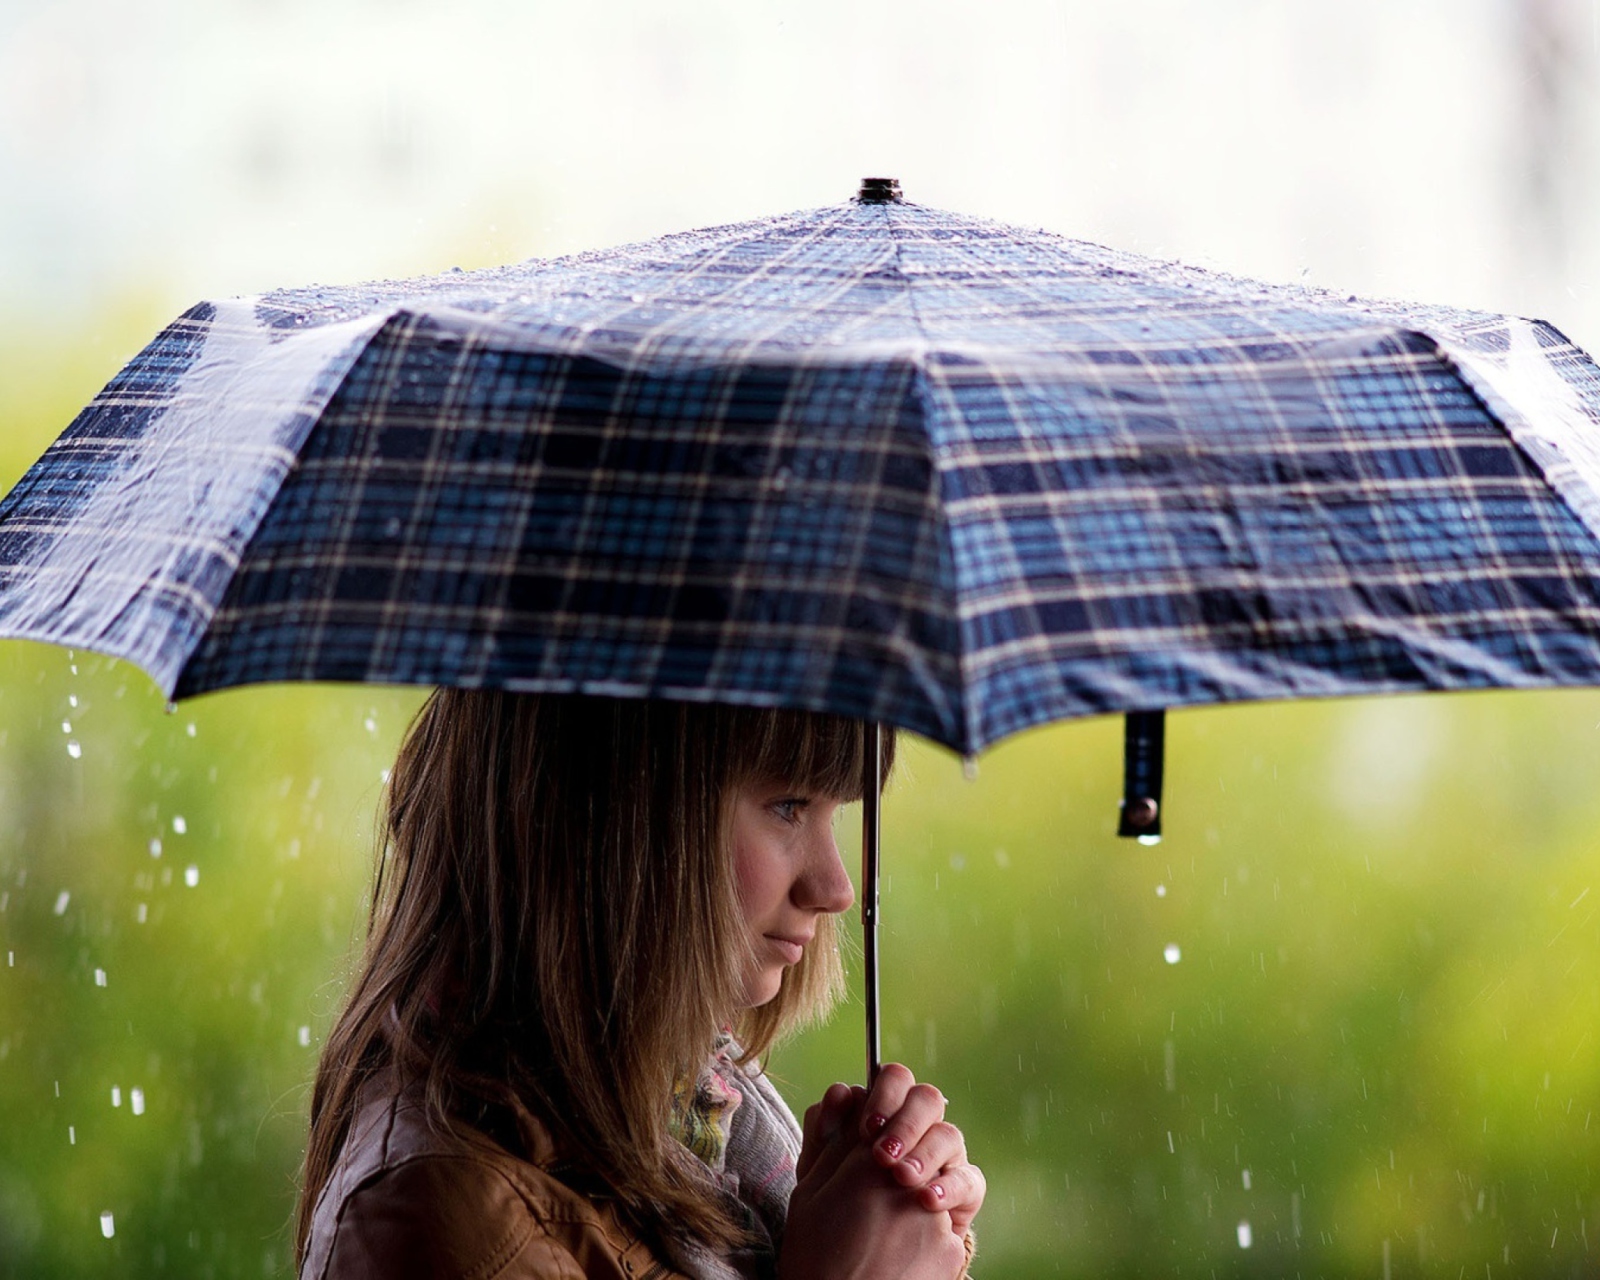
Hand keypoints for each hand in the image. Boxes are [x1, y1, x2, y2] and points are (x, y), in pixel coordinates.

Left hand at [782, 1067, 981, 1279]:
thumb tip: (841, 1091)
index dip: (883, 1094)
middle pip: (926, 1099)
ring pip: (949, 1134)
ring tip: (903, 1178)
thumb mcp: (817, 1173)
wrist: (856, 1266)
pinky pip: (970, 1179)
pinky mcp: (961, 1193)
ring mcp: (941, 1160)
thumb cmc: (835, 1212)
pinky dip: (950, 1186)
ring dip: (926, 1151)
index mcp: (884, 1117)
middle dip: (906, 1121)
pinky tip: (927, 1201)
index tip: (867, 1126)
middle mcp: (917, 1132)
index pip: (893, 1082)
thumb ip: (824, 1130)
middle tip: (882, 1154)